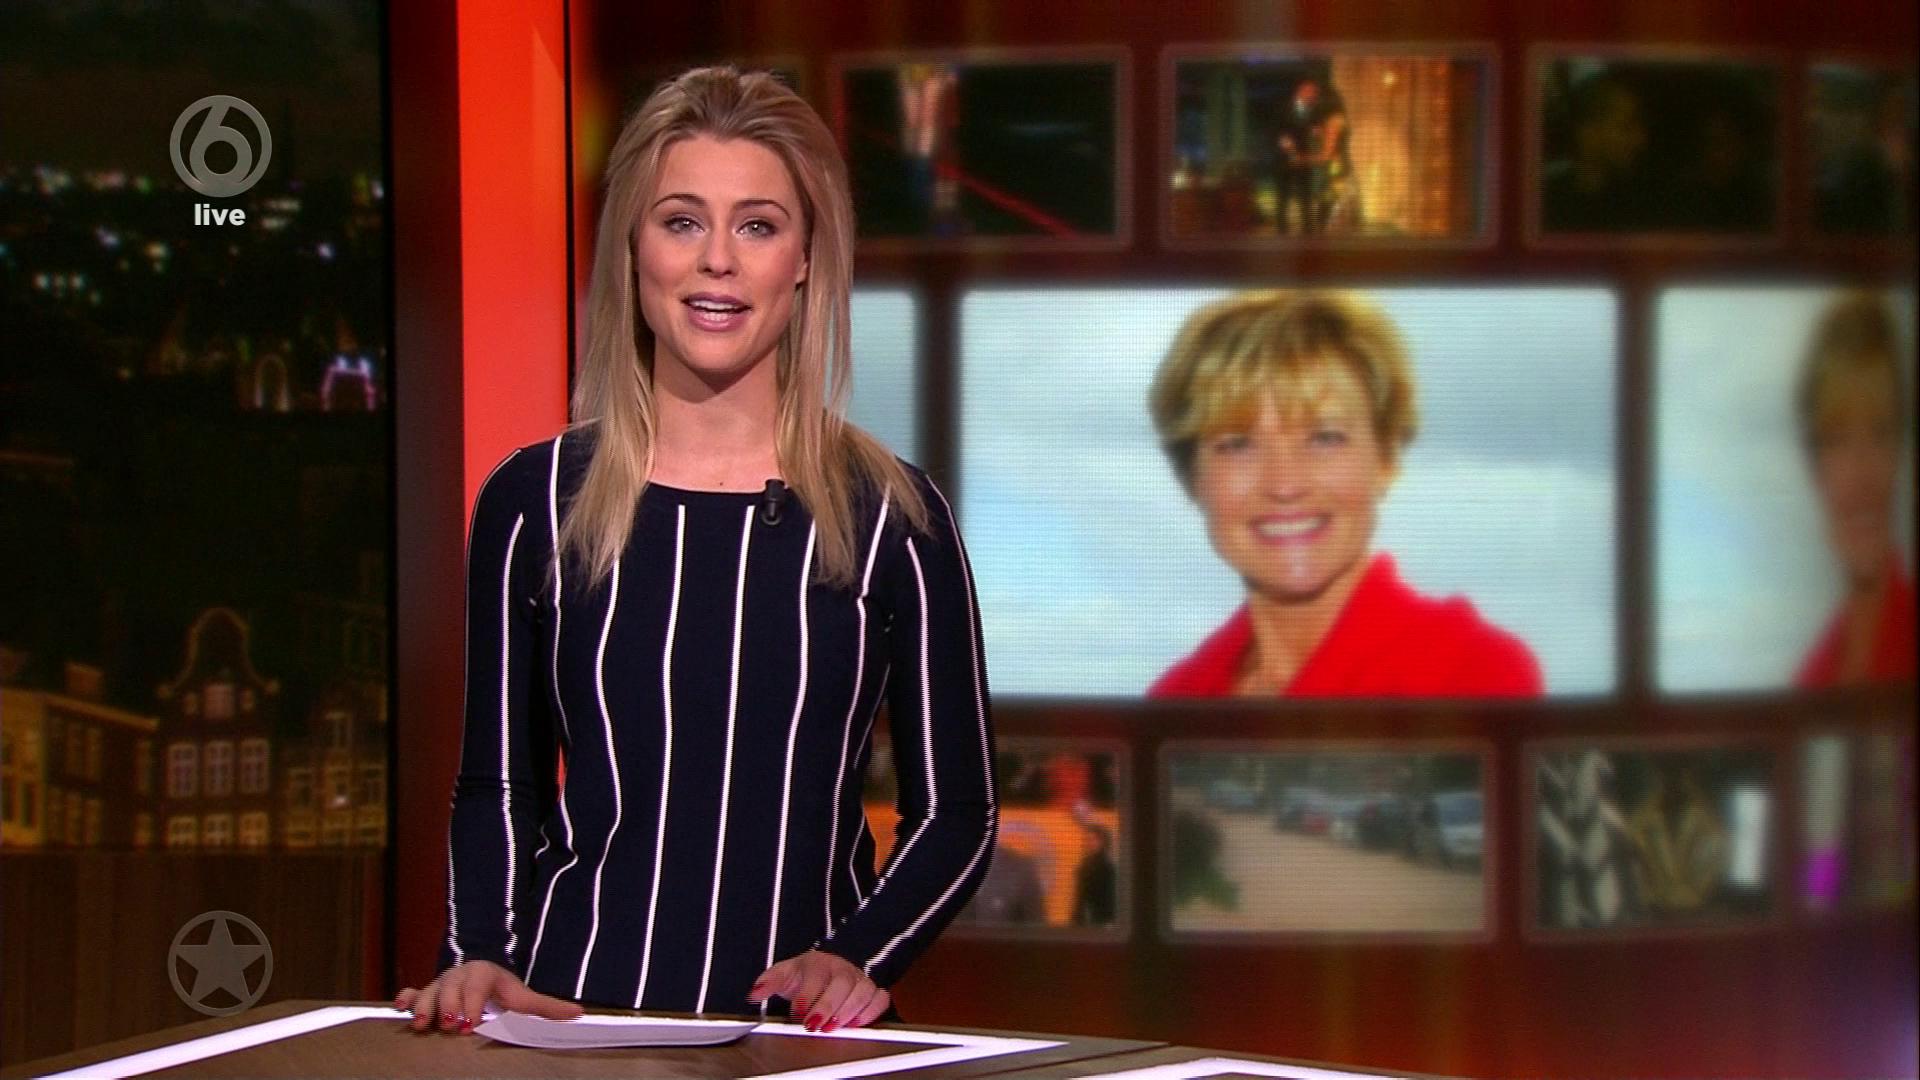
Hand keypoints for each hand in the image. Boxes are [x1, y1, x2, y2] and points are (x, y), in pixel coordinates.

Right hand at [393, 959, 583, 1034]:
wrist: (481, 977)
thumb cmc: (501, 991)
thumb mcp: (522, 997)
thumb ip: (547, 1007)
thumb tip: (578, 1014)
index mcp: (483, 973)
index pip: (477, 984)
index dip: (473, 1002)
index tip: (471, 1023)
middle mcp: (459, 975)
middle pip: (450, 988)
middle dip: (449, 1006)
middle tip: (450, 1026)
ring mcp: (440, 984)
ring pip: (428, 991)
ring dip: (424, 1006)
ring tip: (421, 1024)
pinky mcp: (425, 992)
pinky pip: (412, 992)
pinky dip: (405, 998)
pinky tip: (400, 1009)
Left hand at [747, 949, 890, 1032]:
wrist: (825, 971)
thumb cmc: (805, 975)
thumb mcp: (784, 975)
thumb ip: (768, 983)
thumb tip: (754, 993)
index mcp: (818, 963)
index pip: (816, 976)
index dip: (807, 995)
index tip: (798, 1012)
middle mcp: (842, 969)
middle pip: (842, 983)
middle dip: (828, 1006)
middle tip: (814, 1025)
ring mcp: (859, 979)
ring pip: (863, 991)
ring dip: (848, 1012)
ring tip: (832, 1027)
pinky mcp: (872, 992)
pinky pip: (880, 999)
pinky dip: (871, 1012)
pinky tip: (855, 1024)